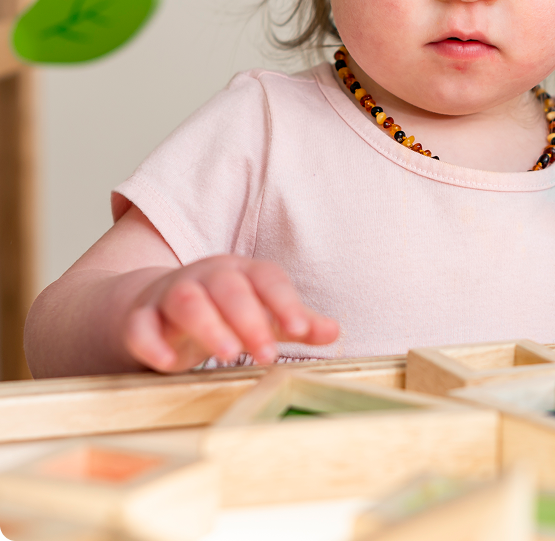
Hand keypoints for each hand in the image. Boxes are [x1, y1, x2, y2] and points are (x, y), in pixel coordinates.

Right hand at [122, 255, 339, 371]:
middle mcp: (206, 277)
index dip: (285, 303)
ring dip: (208, 325)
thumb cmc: (219, 310)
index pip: (267, 279)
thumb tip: (334, 331)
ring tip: (228, 355)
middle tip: (267, 354)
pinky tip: (167, 363)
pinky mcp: (139, 318)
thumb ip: (294, 322)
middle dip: (249, 318)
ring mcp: (170, 294)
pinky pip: (140, 325)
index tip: (302, 330)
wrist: (152, 305)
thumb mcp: (259, 312)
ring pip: (187, 300)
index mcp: (241, 273)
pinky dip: (151, 342)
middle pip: (228, 288)